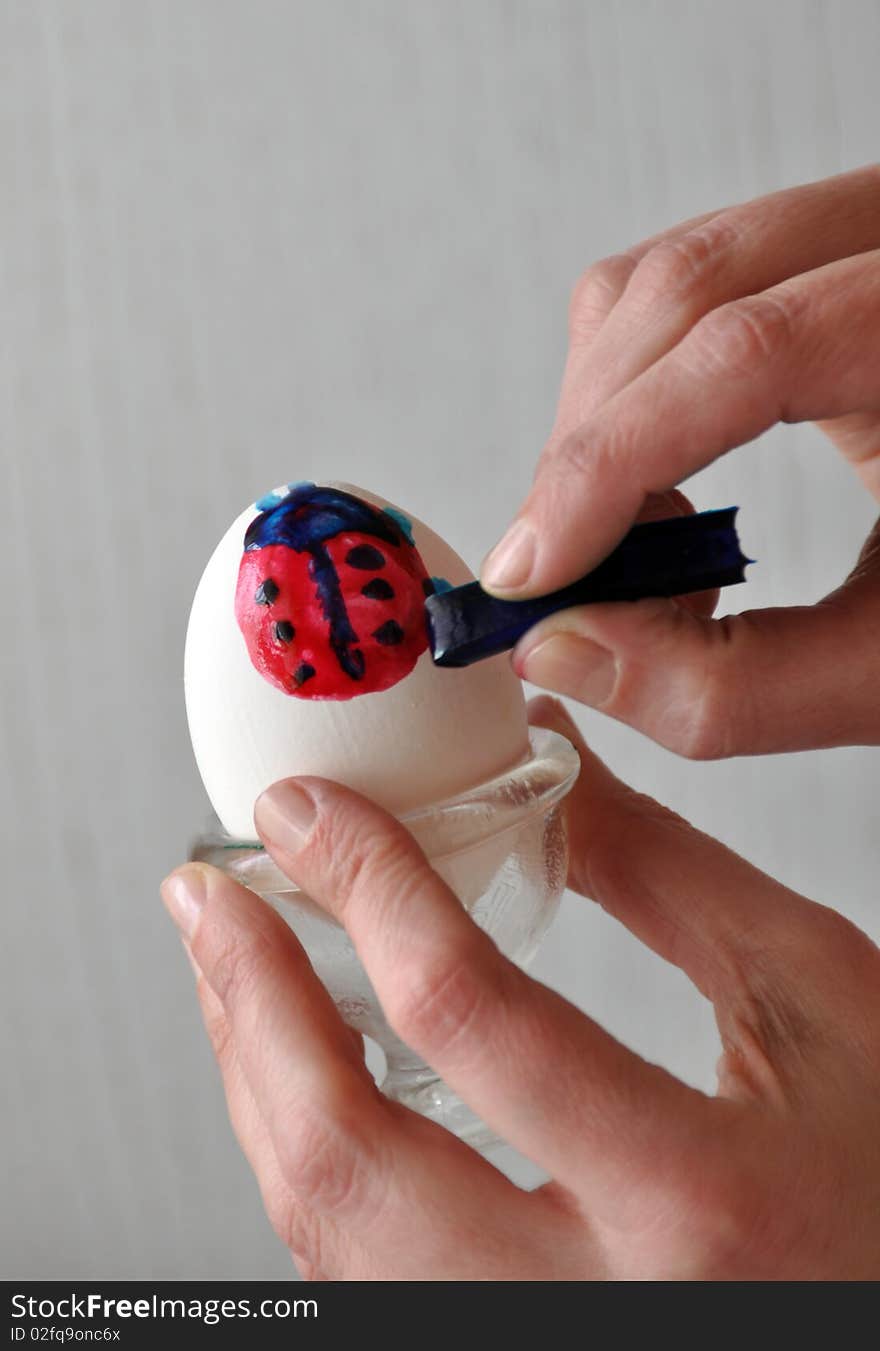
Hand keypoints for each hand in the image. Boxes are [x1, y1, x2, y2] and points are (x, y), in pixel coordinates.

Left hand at [161, 698, 879, 1279]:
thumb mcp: (814, 998)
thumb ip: (665, 875)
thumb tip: (542, 761)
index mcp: (697, 1200)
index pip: (472, 1019)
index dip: (369, 888)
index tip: (311, 816)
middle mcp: (602, 1308)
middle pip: (350, 1166)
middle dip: (251, 1008)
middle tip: (210, 899)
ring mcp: (537, 1348)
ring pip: (330, 1237)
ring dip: (259, 1084)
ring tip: (235, 974)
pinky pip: (361, 1271)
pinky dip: (310, 1159)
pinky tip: (304, 1079)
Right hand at [480, 165, 879, 757]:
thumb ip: (734, 684)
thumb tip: (563, 649)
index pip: (752, 350)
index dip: (614, 460)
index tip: (533, 574)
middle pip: (690, 286)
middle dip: (589, 442)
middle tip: (548, 576)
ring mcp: (864, 233)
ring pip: (667, 274)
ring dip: (600, 413)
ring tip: (617, 543)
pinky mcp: (821, 259)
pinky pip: (683, 286)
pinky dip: (633, 389)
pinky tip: (653, 488)